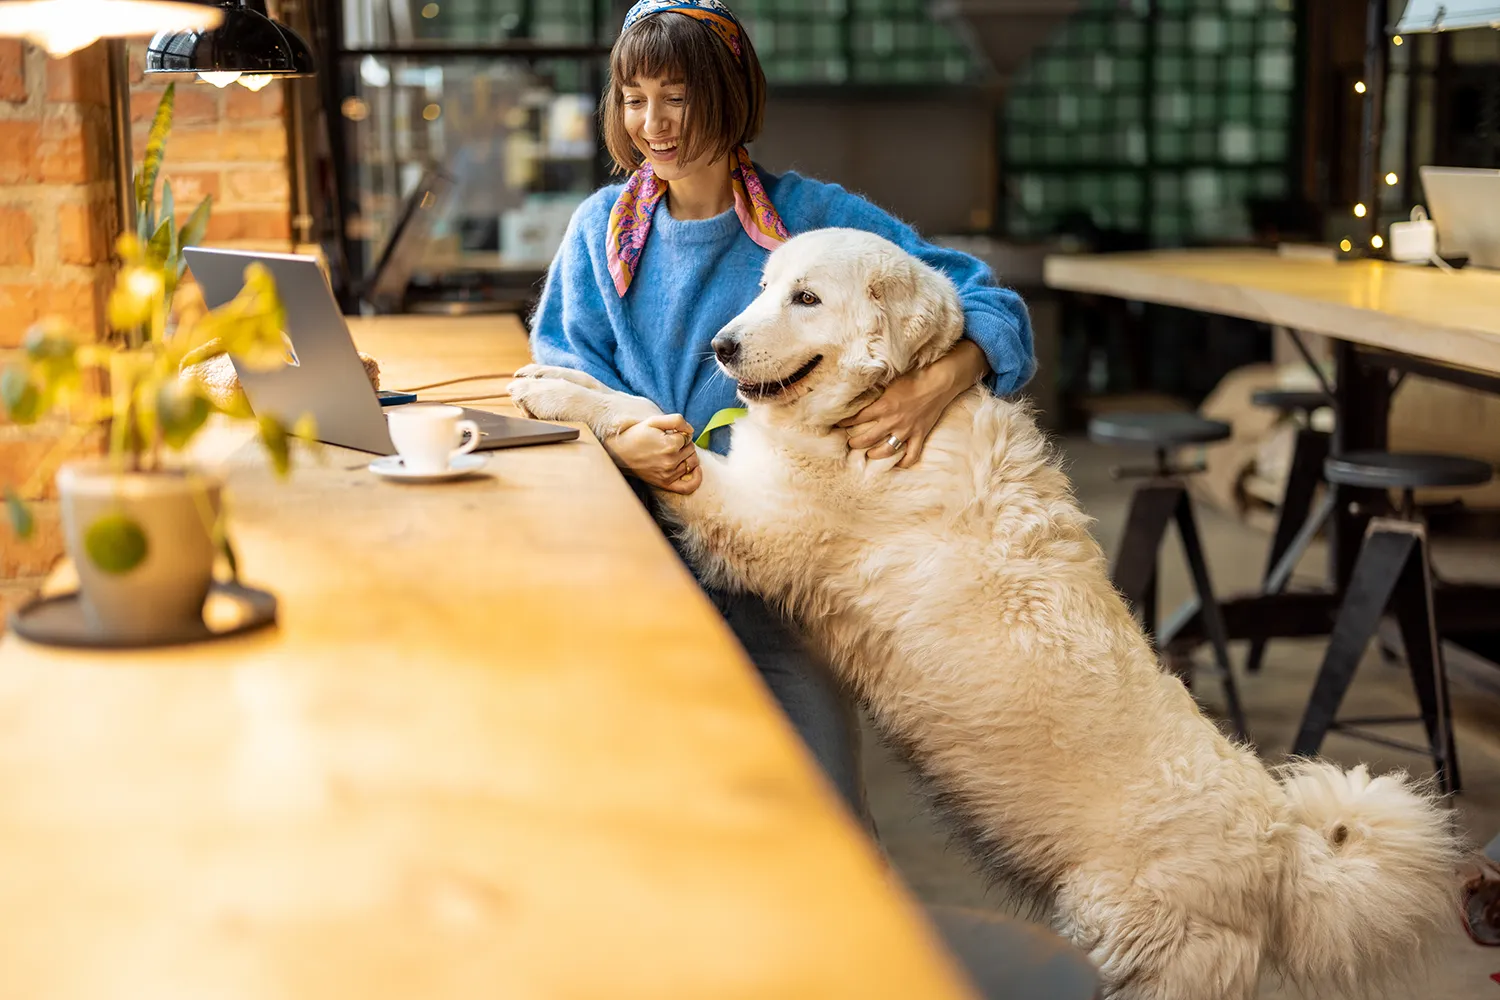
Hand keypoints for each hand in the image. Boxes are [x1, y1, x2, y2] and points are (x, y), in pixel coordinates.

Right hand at [603, 413, 701, 494]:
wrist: (619, 453)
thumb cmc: (636, 435)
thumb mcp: (654, 421)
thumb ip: (676, 420)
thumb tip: (691, 431)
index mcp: (669, 445)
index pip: (687, 437)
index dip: (679, 433)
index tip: (667, 433)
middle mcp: (670, 461)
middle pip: (692, 450)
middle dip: (684, 444)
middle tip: (668, 442)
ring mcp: (668, 474)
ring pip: (693, 463)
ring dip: (687, 456)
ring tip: (673, 452)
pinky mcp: (665, 483)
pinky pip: (689, 486)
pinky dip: (696, 478)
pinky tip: (695, 470)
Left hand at [837, 340, 989, 467]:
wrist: (939, 383)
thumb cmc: (914, 378)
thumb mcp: (890, 382)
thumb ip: (876, 391)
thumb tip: (860, 392)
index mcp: (883, 407)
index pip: (858, 418)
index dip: (845, 422)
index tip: (837, 425)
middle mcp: (893, 421)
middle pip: (868, 438)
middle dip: (855, 443)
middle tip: (850, 443)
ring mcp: (907, 431)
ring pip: (887, 450)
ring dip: (875, 454)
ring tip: (869, 454)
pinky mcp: (919, 435)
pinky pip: (911, 455)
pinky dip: (904, 462)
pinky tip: (897, 464)